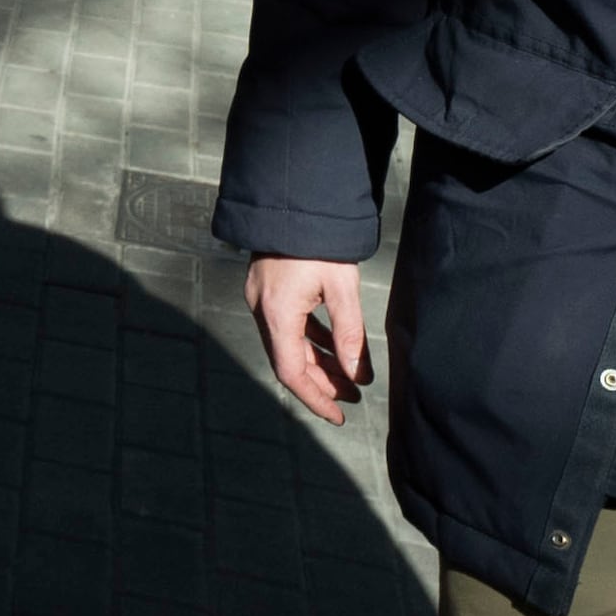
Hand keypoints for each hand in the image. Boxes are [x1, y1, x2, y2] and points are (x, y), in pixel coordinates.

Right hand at [245, 255, 370, 425]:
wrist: (292, 201)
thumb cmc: (319, 241)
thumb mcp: (342, 288)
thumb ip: (348, 334)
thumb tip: (354, 373)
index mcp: (277, 313)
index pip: (291, 372)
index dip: (315, 398)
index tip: (338, 415)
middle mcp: (262, 310)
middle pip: (288, 361)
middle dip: (321, 382)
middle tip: (352, 397)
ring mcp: (262, 299)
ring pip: (288, 344)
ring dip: (317, 363)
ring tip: (349, 377)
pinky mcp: (268, 289)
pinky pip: (288, 325)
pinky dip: (310, 341)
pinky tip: (334, 348)